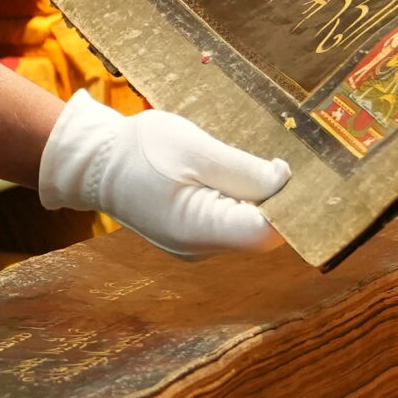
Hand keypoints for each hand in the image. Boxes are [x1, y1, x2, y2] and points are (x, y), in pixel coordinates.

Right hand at [38, 92, 290, 257]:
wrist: (92, 161)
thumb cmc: (138, 149)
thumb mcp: (194, 149)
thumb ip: (242, 170)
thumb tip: (284, 182)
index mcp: (199, 229)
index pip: (267, 232)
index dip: (292, 206)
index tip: (305, 177)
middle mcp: (200, 248)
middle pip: (259, 232)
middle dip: (275, 199)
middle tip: (282, 161)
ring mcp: (194, 246)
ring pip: (244, 226)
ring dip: (254, 198)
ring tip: (248, 163)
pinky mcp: (190, 236)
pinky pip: (227, 222)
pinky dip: (235, 200)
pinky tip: (227, 174)